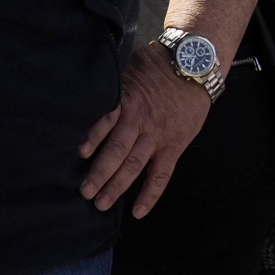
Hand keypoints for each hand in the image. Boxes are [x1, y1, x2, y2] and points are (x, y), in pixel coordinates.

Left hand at [78, 43, 212, 217]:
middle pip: (116, 151)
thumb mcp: (130, 66)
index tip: (79, 155)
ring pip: (134, 166)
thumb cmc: (159, 63)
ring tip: (100, 203)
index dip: (92, 138)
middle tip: (84, 193)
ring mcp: (158, 136)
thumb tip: (87, 94)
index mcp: (127, 100)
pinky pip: (161, 175)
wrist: (195, 65)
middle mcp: (140, 121)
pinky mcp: (174, 145)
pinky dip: (150, 195)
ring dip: (117, 186)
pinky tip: (138, 211)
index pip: (105, 122)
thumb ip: (112, 86)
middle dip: (99, 174)